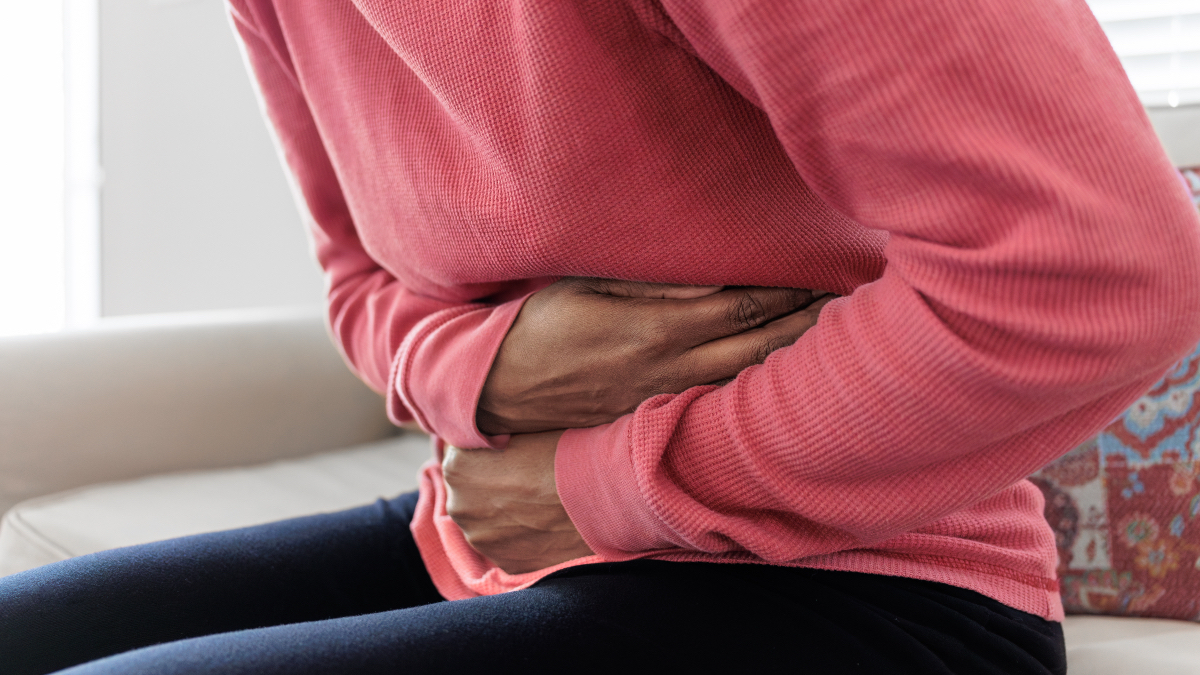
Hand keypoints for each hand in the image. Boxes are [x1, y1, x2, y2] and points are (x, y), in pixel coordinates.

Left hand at [443, 430, 591, 573]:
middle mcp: (459, 506)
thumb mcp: (519, 423)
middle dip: (490, 480)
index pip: (461, 451)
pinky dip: (522, 533)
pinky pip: (507, 543)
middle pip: (468, 488)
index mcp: (456, 465)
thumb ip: (491, 431)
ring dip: (505, 509)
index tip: (512, 444)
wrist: (608, 490)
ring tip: (541, 497)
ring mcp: (482, 540)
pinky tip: (547, 519)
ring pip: (486, 519)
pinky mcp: (506, 563)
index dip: (487, 446)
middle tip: (528, 471)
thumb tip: (486, 432)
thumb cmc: (566, 446)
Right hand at [478, 277, 832, 434]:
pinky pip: (722, 396)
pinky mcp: (657, 411)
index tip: (828, 268)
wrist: (501, 391)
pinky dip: (760, 380)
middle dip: (809, 323)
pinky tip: (786, 371)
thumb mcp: (582, 287)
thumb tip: (711, 276)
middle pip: (760, 345)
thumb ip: (648, 281)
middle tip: (858, 302)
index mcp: (655, 329)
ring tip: (839, 334)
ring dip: (794, 354)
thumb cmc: (537, 326)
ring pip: (748, 376)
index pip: (743, 306)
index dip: (790, 289)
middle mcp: (670, 368)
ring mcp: (667, 396)